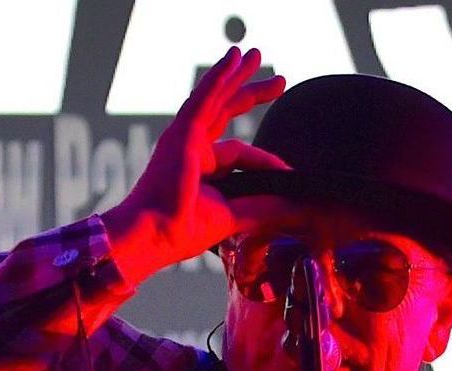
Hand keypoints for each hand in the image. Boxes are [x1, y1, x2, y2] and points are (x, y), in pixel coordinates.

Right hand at [102, 46, 292, 284]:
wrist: (153, 235)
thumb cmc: (181, 233)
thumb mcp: (233, 217)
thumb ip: (264, 208)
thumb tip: (297, 205)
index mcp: (199, 169)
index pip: (239, 155)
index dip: (265, 160)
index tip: (289, 171)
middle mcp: (191, 149)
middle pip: (226, 113)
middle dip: (251, 93)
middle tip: (279, 81)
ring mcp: (185, 139)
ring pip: (216, 99)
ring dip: (235, 75)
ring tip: (253, 55)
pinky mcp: (183, 134)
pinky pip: (205, 97)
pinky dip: (219, 76)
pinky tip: (235, 57)